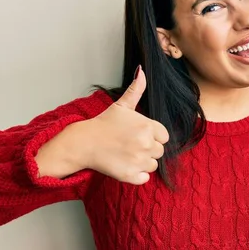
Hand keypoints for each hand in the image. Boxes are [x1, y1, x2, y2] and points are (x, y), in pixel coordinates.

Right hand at [81, 67, 168, 184]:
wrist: (84, 142)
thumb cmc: (104, 123)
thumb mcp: (122, 105)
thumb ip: (136, 90)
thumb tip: (142, 71)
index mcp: (148, 127)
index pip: (164, 136)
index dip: (152, 136)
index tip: (137, 134)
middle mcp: (146, 144)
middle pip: (159, 151)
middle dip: (147, 148)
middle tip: (129, 144)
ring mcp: (139, 161)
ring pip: (153, 165)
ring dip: (142, 162)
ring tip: (126, 154)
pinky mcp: (131, 175)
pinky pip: (145, 178)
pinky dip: (137, 175)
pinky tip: (125, 165)